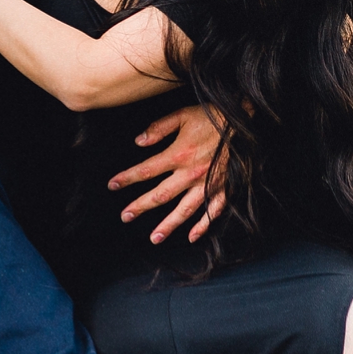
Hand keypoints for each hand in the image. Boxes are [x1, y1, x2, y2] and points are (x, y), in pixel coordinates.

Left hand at [107, 103, 229, 244]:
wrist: (239, 121)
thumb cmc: (210, 116)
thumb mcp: (182, 115)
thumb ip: (159, 128)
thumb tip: (139, 141)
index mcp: (179, 154)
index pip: (146, 170)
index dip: (127, 178)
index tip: (113, 185)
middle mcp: (191, 173)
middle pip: (161, 195)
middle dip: (141, 206)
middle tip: (125, 216)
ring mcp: (207, 183)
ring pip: (185, 210)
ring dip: (169, 225)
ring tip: (154, 238)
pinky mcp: (222, 187)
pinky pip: (212, 210)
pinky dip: (203, 225)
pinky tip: (192, 236)